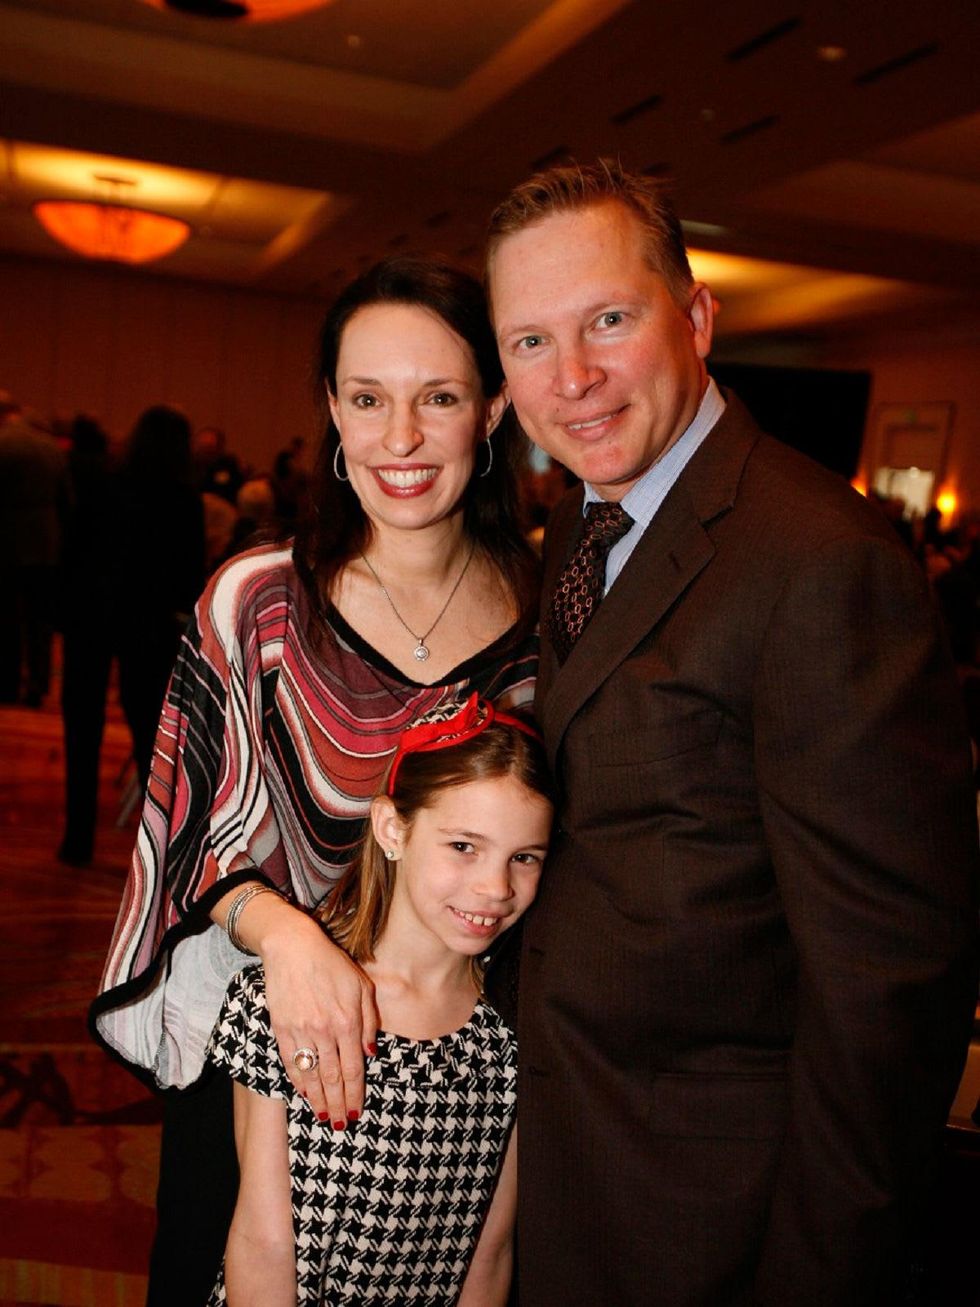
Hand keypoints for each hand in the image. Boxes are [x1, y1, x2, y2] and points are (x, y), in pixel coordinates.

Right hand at [259, 909, 377, 1127]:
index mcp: (348, 1020)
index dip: (355, 1094)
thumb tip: (371, 1053)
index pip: (354, 1069)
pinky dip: (298, 1083)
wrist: (292, 947)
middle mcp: (326, 1030)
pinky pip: (290, 1063)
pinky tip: (304, 1095)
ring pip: (312, 1076)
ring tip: (323, 1118)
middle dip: (338, 1106)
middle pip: (334, 1079)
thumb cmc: (331, 963)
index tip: (356, 1112)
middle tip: (340, 1126)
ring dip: (318, 1101)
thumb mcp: (361, 985)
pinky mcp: (281, 1028)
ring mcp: (301, 1031)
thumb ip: (370, 1020)